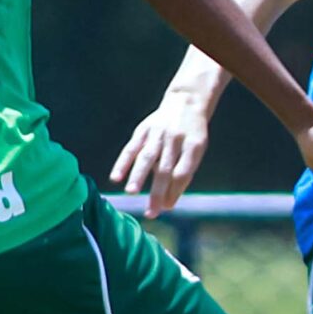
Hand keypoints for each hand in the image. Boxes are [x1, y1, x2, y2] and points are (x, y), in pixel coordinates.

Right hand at [109, 90, 211, 216]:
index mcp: (194, 145)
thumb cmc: (191, 135)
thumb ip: (183, 175)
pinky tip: (116, 177)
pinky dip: (123, 163)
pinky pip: (132, 148)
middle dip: (157, 192)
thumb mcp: (196, 151)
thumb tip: (168, 205)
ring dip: (138, 176)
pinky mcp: (144, 129)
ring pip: (147, 157)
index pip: (183, 172)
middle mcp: (176, 138)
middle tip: (151, 213)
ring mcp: (159, 133)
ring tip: (131, 192)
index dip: (175, 191)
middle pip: (165, 169)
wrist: (186, 100)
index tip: (166, 208)